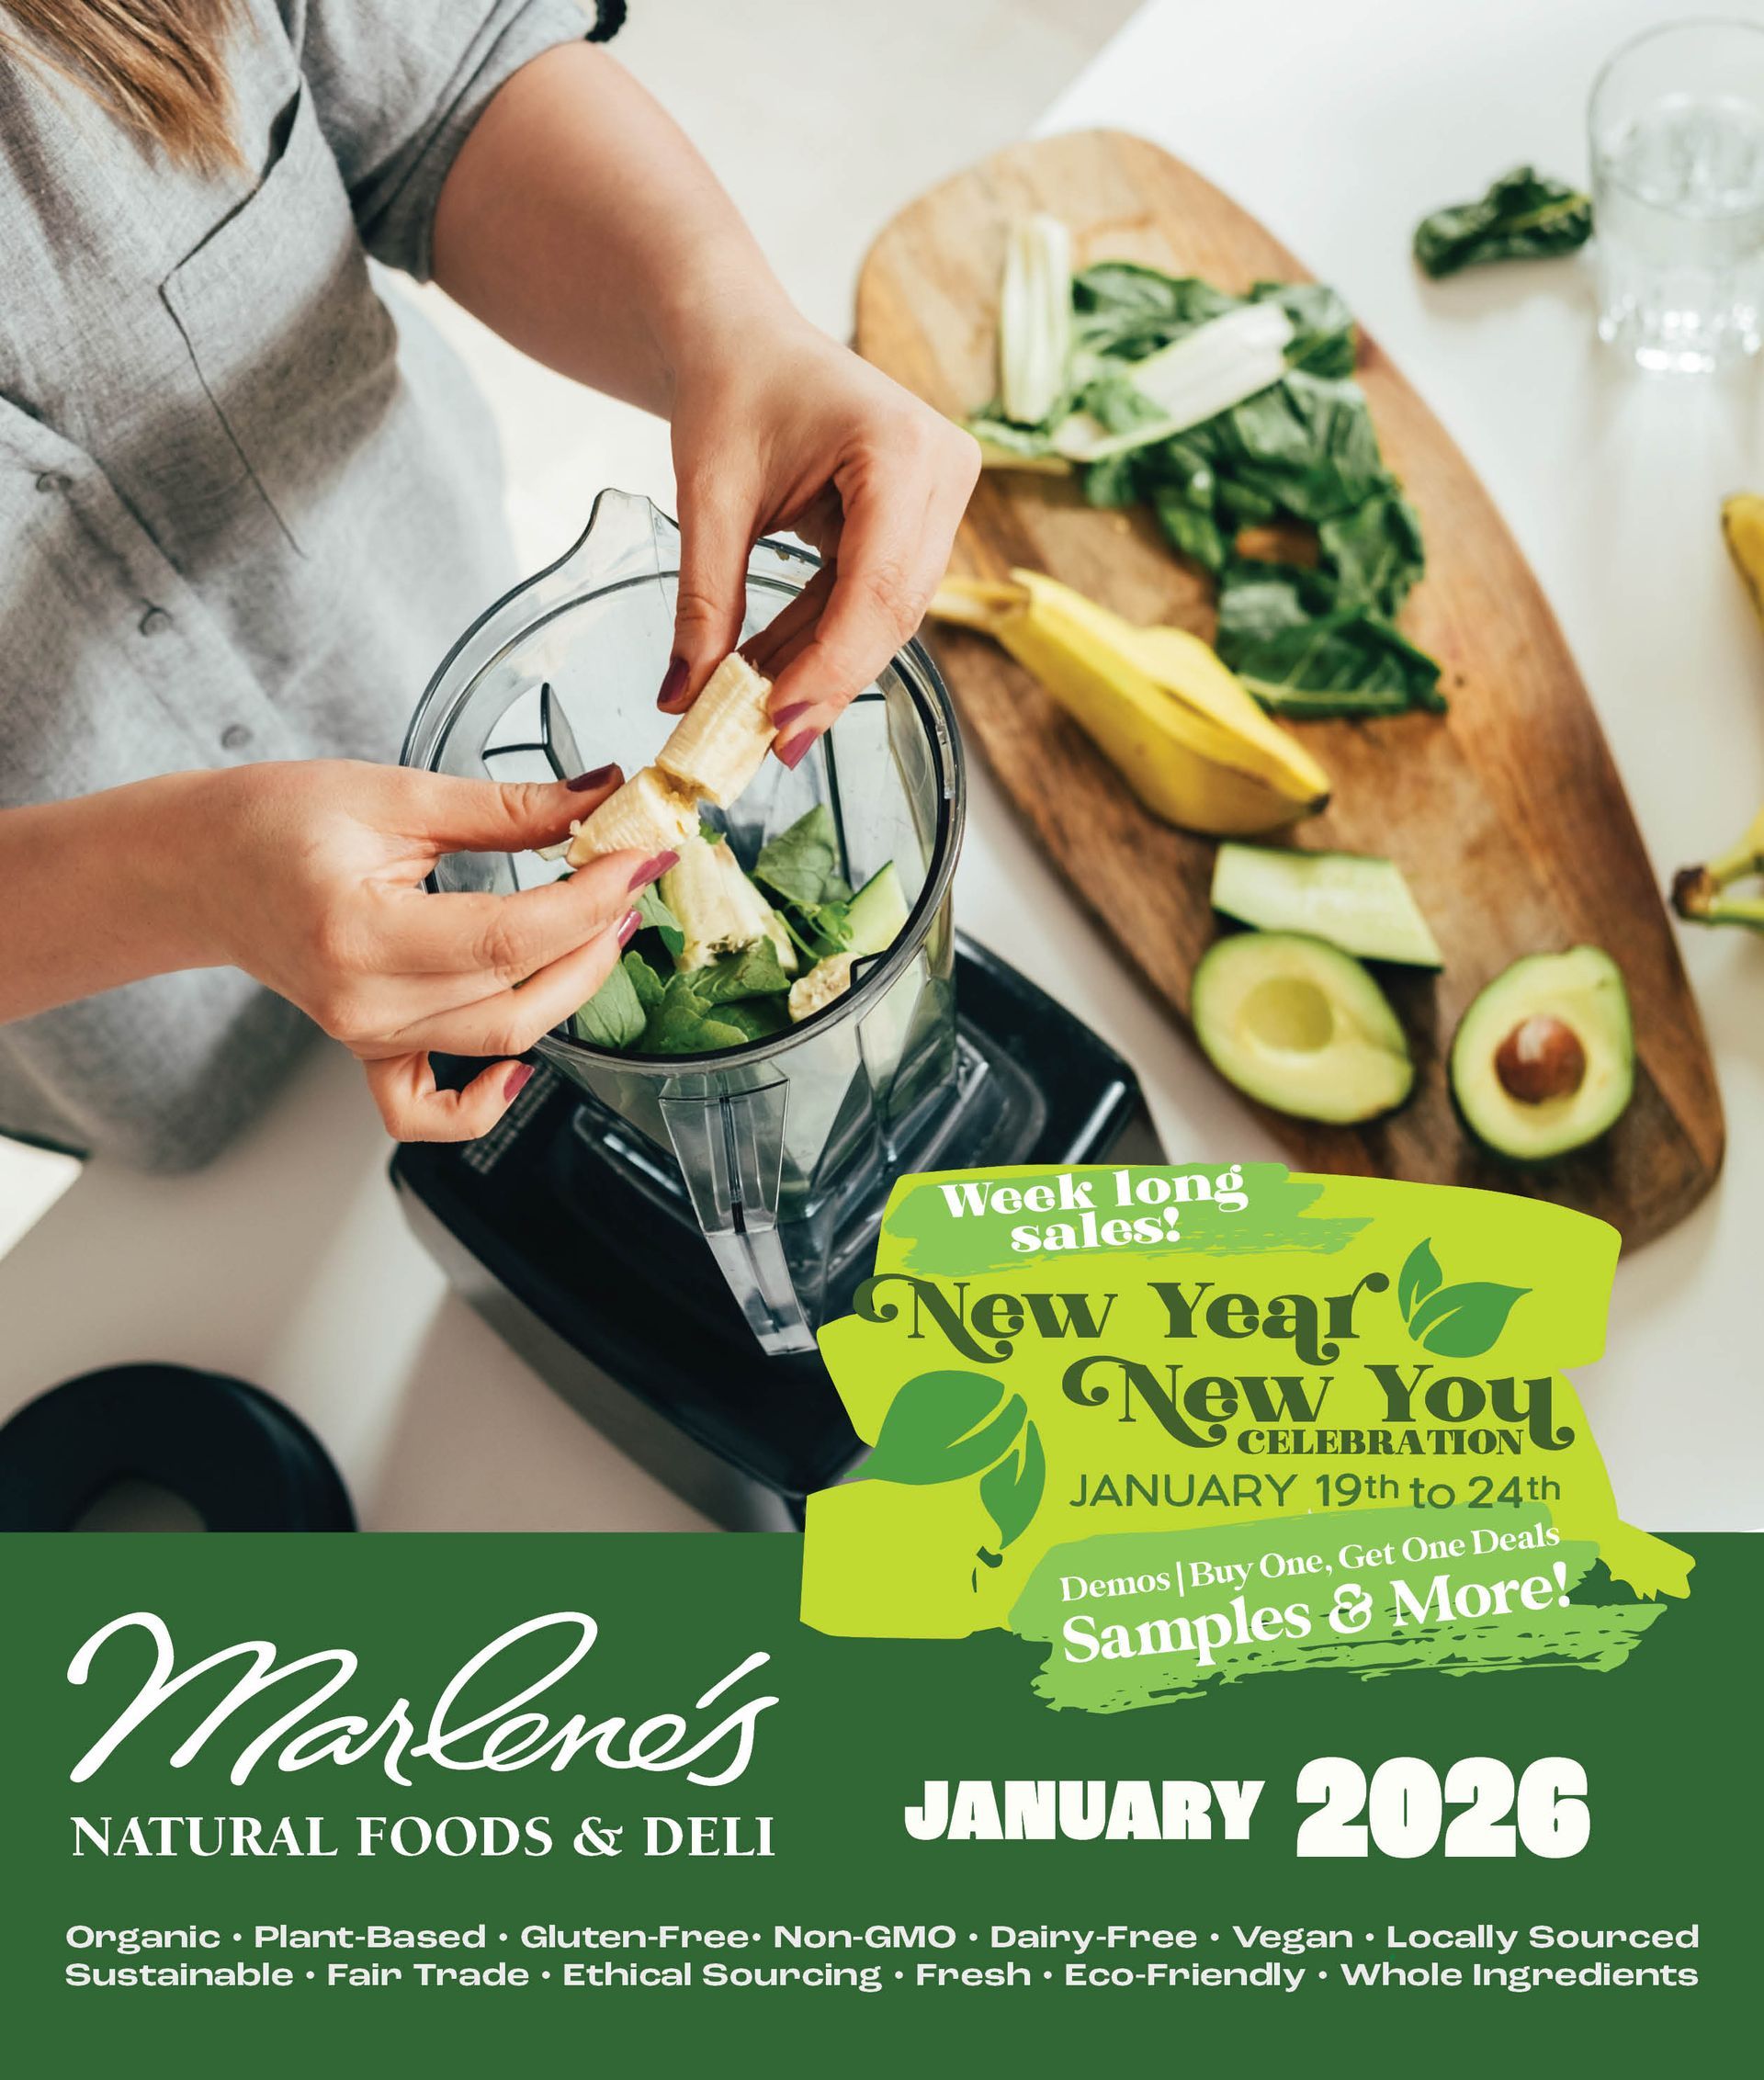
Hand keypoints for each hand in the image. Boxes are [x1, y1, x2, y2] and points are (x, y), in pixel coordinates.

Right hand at [189, 760, 667, 1141]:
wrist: (203, 866)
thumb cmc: (276, 821)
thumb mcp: (396, 794)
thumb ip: (505, 806)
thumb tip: (597, 800)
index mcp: (360, 930)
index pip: (509, 936)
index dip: (590, 901)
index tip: (638, 859)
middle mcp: (361, 999)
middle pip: (515, 997)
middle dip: (593, 942)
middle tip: (629, 883)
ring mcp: (363, 1034)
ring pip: (497, 1039)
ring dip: (568, 990)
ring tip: (601, 928)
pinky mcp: (366, 1049)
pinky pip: (424, 1112)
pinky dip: (480, 1105)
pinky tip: (519, 1070)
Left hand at [660, 318, 979, 759]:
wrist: (739, 334)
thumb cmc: (729, 385)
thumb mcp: (707, 496)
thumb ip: (703, 602)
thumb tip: (683, 700)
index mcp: (901, 446)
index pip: (876, 586)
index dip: (829, 666)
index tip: (774, 724)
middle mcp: (943, 470)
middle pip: (892, 611)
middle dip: (826, 682)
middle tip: (766, 745)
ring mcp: (942, 495)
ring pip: (888, 615)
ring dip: (822, 668)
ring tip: (757, 717)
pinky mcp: (924, 518)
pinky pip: (876, 598)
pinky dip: (823, 639)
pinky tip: (774, 676)